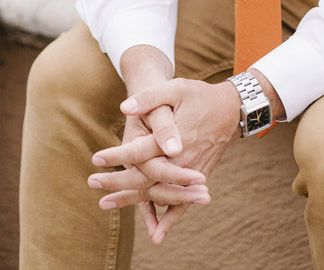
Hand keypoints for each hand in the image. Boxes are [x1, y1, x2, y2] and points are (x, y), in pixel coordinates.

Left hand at [89, 78, 240, 242]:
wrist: (230, 109)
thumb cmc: (201, 96)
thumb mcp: (177, 88)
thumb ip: (150, 97)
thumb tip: (124, 107)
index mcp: (175, 136)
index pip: (140, 151)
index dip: (118, 155)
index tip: (96, 158)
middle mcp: (182, 159)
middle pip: (146, 178)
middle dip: (117, 182)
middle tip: (92, 182)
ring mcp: (190, 173)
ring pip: (159, 193)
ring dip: (132, 200)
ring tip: (105, 203)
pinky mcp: (197, 179)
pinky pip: (182, 203)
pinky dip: (169, 220)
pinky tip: (156, 236)